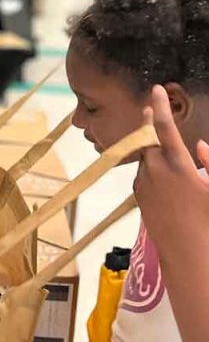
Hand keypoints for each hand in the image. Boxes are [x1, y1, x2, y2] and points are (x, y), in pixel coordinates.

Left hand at [134, 85, 208, 254]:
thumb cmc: (208, 219)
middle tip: (151, 108)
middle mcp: (156, 171)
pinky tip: (165, 178)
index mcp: (178, 165)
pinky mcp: (139, 196)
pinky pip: (143, 174)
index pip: (165, 128)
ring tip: (162, 147)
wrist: (186, 252)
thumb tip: (200, 143)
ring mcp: (144, 184)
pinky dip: (151, 168)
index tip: (155, 89)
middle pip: (147, 137)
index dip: (161, 106)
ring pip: (145, 156)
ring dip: (152, 148)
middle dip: (149, 122)